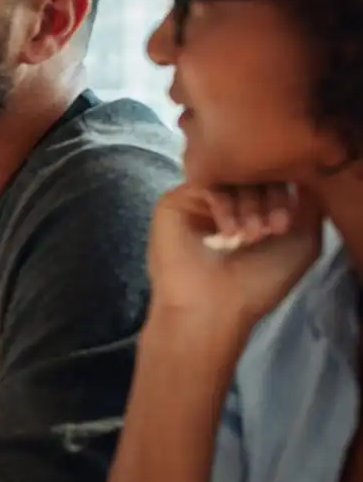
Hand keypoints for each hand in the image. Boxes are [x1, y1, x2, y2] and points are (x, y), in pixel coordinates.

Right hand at [146, 183, 322, 333]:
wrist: (214, 308)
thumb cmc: (257, 284)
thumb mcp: (303, 243)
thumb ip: (309, 206)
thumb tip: (302, 174)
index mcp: (252, 209)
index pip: (271, 178)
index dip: (284, 194)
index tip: (285, 226)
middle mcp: (225, 202)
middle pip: (251, 173)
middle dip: (268, 199)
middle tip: (270, 231)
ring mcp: (197, 202)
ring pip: (229, 177)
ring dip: (248, 205)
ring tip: (250, 237)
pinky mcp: (174, 203)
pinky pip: (205, 185)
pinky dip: (224, 206)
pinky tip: (229, 234)